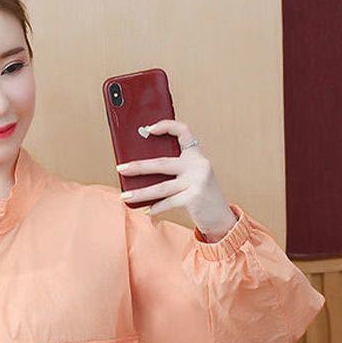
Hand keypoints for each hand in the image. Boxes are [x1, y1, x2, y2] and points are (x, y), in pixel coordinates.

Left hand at [115, 118, 237, 237]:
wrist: (220, 217)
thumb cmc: (200, 195)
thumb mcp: (191, 177)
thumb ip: (173, 170)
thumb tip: (140, 172)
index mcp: (196, 155)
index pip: (183, 131)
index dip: (166, 126)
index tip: (148, 129)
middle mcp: (198, 165)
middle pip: (162, 163)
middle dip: (138, 167)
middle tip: (121, 169)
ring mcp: (197, 181)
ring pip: (161, 187)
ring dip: (140, 193)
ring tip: (125, 196)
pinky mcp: (194, 197)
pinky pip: (168, 202)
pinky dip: (155, 207)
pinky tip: (146, 210)